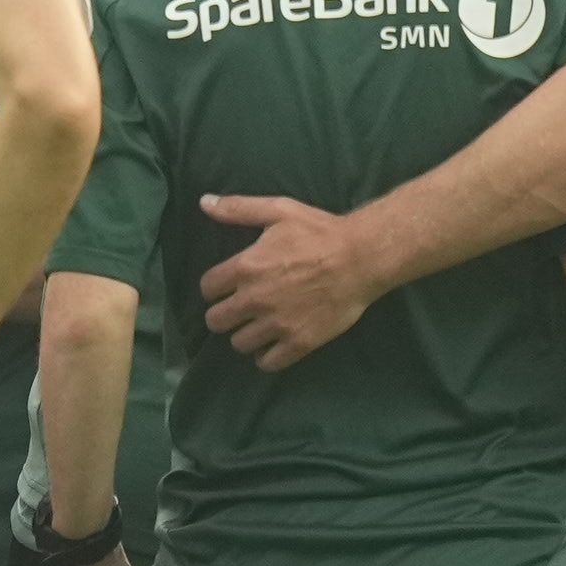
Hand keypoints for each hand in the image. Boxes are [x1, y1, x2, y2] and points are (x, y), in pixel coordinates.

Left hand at [194, 195, 385, 369]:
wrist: (361, 258)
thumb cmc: (319, 231)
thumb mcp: (278, 210)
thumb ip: (238, 209)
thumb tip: (204, 202)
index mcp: (245, 267)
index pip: (208, 289)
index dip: (215, 288)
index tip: (226, 287)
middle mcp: (255, 299)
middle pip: (217, 321)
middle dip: (224, 315)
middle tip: (239, 310)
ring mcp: (277, 324)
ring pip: (240, 343)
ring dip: (245, 335)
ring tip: (258, 327)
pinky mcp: (299, 342)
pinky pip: (268, 363)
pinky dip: (266, 357)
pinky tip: (273, 346)